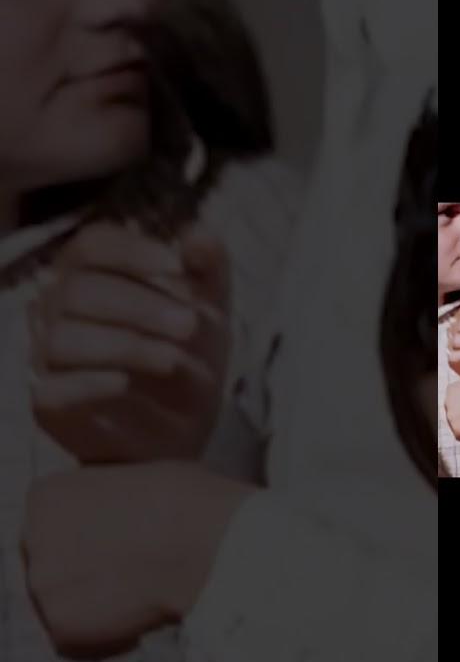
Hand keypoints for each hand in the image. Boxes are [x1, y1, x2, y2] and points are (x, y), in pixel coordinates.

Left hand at [21, 461, 253, 659]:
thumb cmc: (189, 502)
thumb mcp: (138, 479)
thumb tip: (120, 519)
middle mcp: (34, 536)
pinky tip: (142, 618)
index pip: (54, 524)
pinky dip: (107, 639)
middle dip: (87, 570)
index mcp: (47, 495)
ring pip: (64, 604)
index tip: (120, 542)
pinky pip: (77, 642)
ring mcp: (43, 583)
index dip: (90, 536)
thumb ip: (111, 502)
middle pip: (54, 563)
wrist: (211, 542)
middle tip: (132, 572)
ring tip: (143, 595)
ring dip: (98, 604)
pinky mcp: (61, 626)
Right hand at [29, 222, 231, 462]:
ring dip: (124, 344)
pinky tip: (125, 383)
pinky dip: (88, 382)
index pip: (92, 244)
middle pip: (79, 290)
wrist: (183, 429)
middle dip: (140, 305)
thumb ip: (208, 266)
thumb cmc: (187, 356)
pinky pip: (49, 388)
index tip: (179, 265)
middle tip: (190, 326)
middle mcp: (58, 310)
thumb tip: (198, 232)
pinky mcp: (48, 404)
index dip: (133, 250)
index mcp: (92, 275)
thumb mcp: (210, 308)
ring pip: (63, 338)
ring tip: (172, 359)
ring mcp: (47, 358)